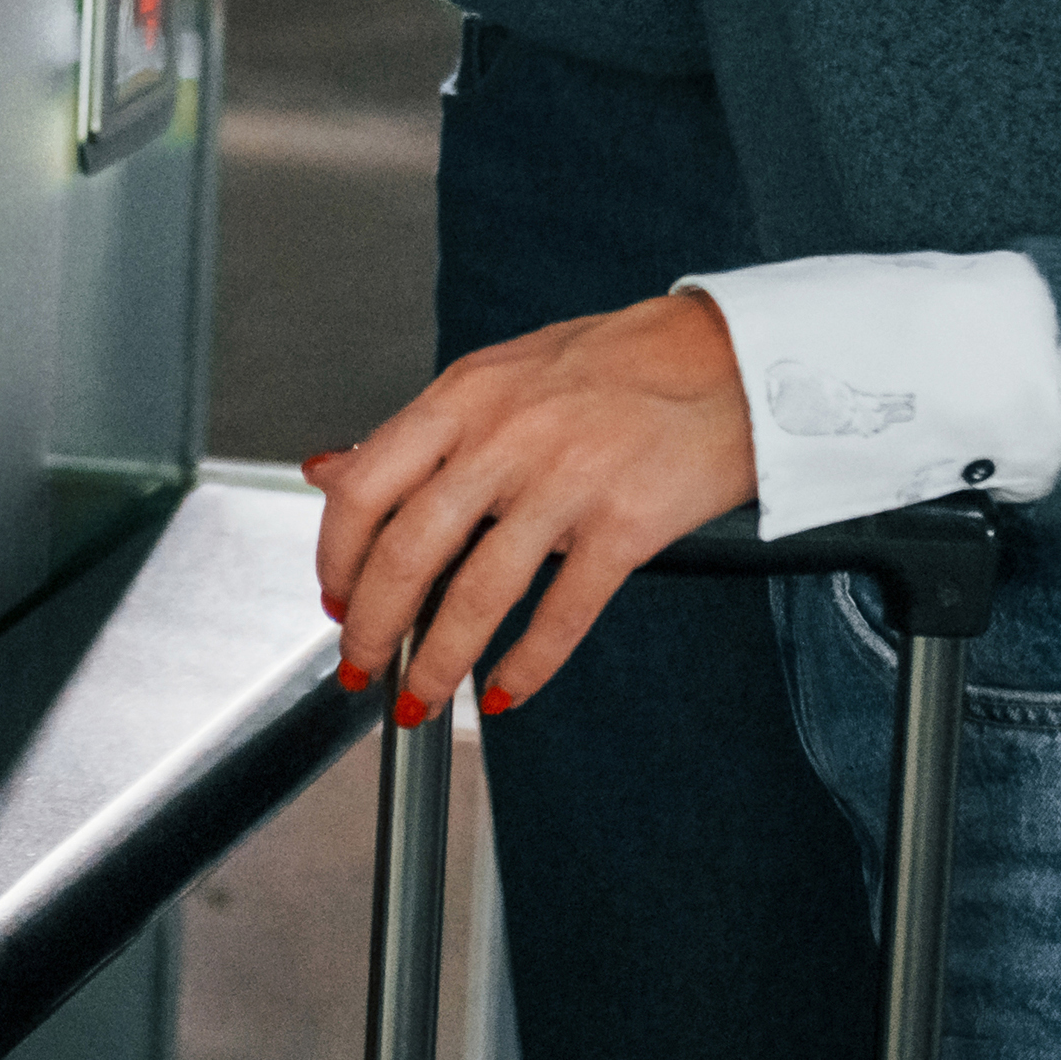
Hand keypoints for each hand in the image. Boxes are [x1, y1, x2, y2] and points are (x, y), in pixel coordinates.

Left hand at [310, 292, 756, 713]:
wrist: (730, 359)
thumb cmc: (615, 365)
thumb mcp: (497, 375)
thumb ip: (417, 432)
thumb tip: (329, 470)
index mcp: (463, 396)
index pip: (365, 488)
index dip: (336, 559)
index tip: (335, 599)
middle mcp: (505, 437)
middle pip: (407, 552)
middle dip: (373, 628)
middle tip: (361, 667)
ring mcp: (566, 483)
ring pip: (476, 595)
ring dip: (437, 664)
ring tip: (418, 700)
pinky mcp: (626, 527)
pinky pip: (562, 615)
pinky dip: (526, 666)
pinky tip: (504, 689)